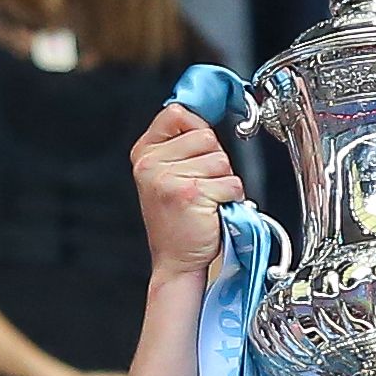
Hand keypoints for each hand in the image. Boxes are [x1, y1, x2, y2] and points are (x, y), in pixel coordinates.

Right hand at [132, 104, 244, 283]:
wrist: (176, 261)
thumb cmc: (178, 221)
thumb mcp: (167, 175)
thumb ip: (180, 144)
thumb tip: (203, 116)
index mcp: (144, 153)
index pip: (177, 113)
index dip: (197, 128)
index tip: (199, 149)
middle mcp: (151, 163)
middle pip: (206, 136)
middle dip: (214, 161)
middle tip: (201, 187)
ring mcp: (168, 179)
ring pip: (221, 160)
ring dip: (223, 182)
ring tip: (206, 200)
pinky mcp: (190, 194)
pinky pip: (230, 183)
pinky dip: (231, 199)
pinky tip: (212, 211)